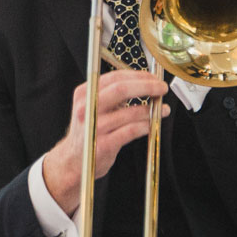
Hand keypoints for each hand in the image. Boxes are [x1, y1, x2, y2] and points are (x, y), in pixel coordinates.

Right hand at [41, 70, 167, 214]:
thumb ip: (111, 95)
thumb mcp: (92, 107)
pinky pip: (131, 131)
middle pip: (121, 89)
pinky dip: (146, 125)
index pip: (114, 77)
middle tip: (162, 88)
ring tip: (163, 109)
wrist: (73, 160)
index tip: (154, 78)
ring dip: (151, 109)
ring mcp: (95, 126)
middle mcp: (87, 108)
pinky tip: (153, 123)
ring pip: (130, 112)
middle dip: (147, 86)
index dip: (138, 75)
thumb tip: (144, 83)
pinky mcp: (104, 144)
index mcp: (84, 94)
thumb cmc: (89, 131)